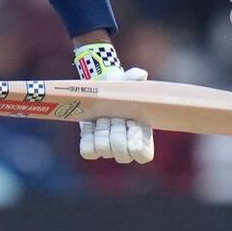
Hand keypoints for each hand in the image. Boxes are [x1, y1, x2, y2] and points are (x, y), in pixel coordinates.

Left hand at [73, 43, 153, 164]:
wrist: (100, 91)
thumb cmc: (119, 88)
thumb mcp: (126, 81)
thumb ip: (134, 77)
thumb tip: (139, 75)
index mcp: (142, 135)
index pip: (143, 155)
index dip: (137, 143)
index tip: (133, 124)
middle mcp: (126, 146)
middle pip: (122, 155)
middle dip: (117, 133)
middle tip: (115, 116)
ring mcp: (108, 148)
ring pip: (104, 150)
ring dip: (102, 132)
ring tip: (102, 117)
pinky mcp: (92, 147)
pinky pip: (88, 151)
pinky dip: (88, 138)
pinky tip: (91, 125)